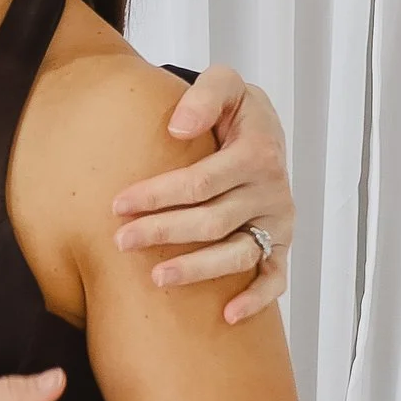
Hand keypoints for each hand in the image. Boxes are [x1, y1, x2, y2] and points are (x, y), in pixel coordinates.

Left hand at [111, 70, 292, 321]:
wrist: (262, 129)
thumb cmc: (233, 110)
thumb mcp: (224, 85)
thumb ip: (204, 96)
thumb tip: (177, 128)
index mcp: (258, 153)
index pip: (200, 182)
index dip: (157, 195)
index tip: (118, 205)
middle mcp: (273, 191)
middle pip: (212, 222)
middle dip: (163, 232)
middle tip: (121, 241)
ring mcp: (279, 222)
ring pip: (238, 255)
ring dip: (197, 270)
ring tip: (155, 278)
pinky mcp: (282, 244)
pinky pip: (275, 279)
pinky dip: (255, 299)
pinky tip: (226, 316)